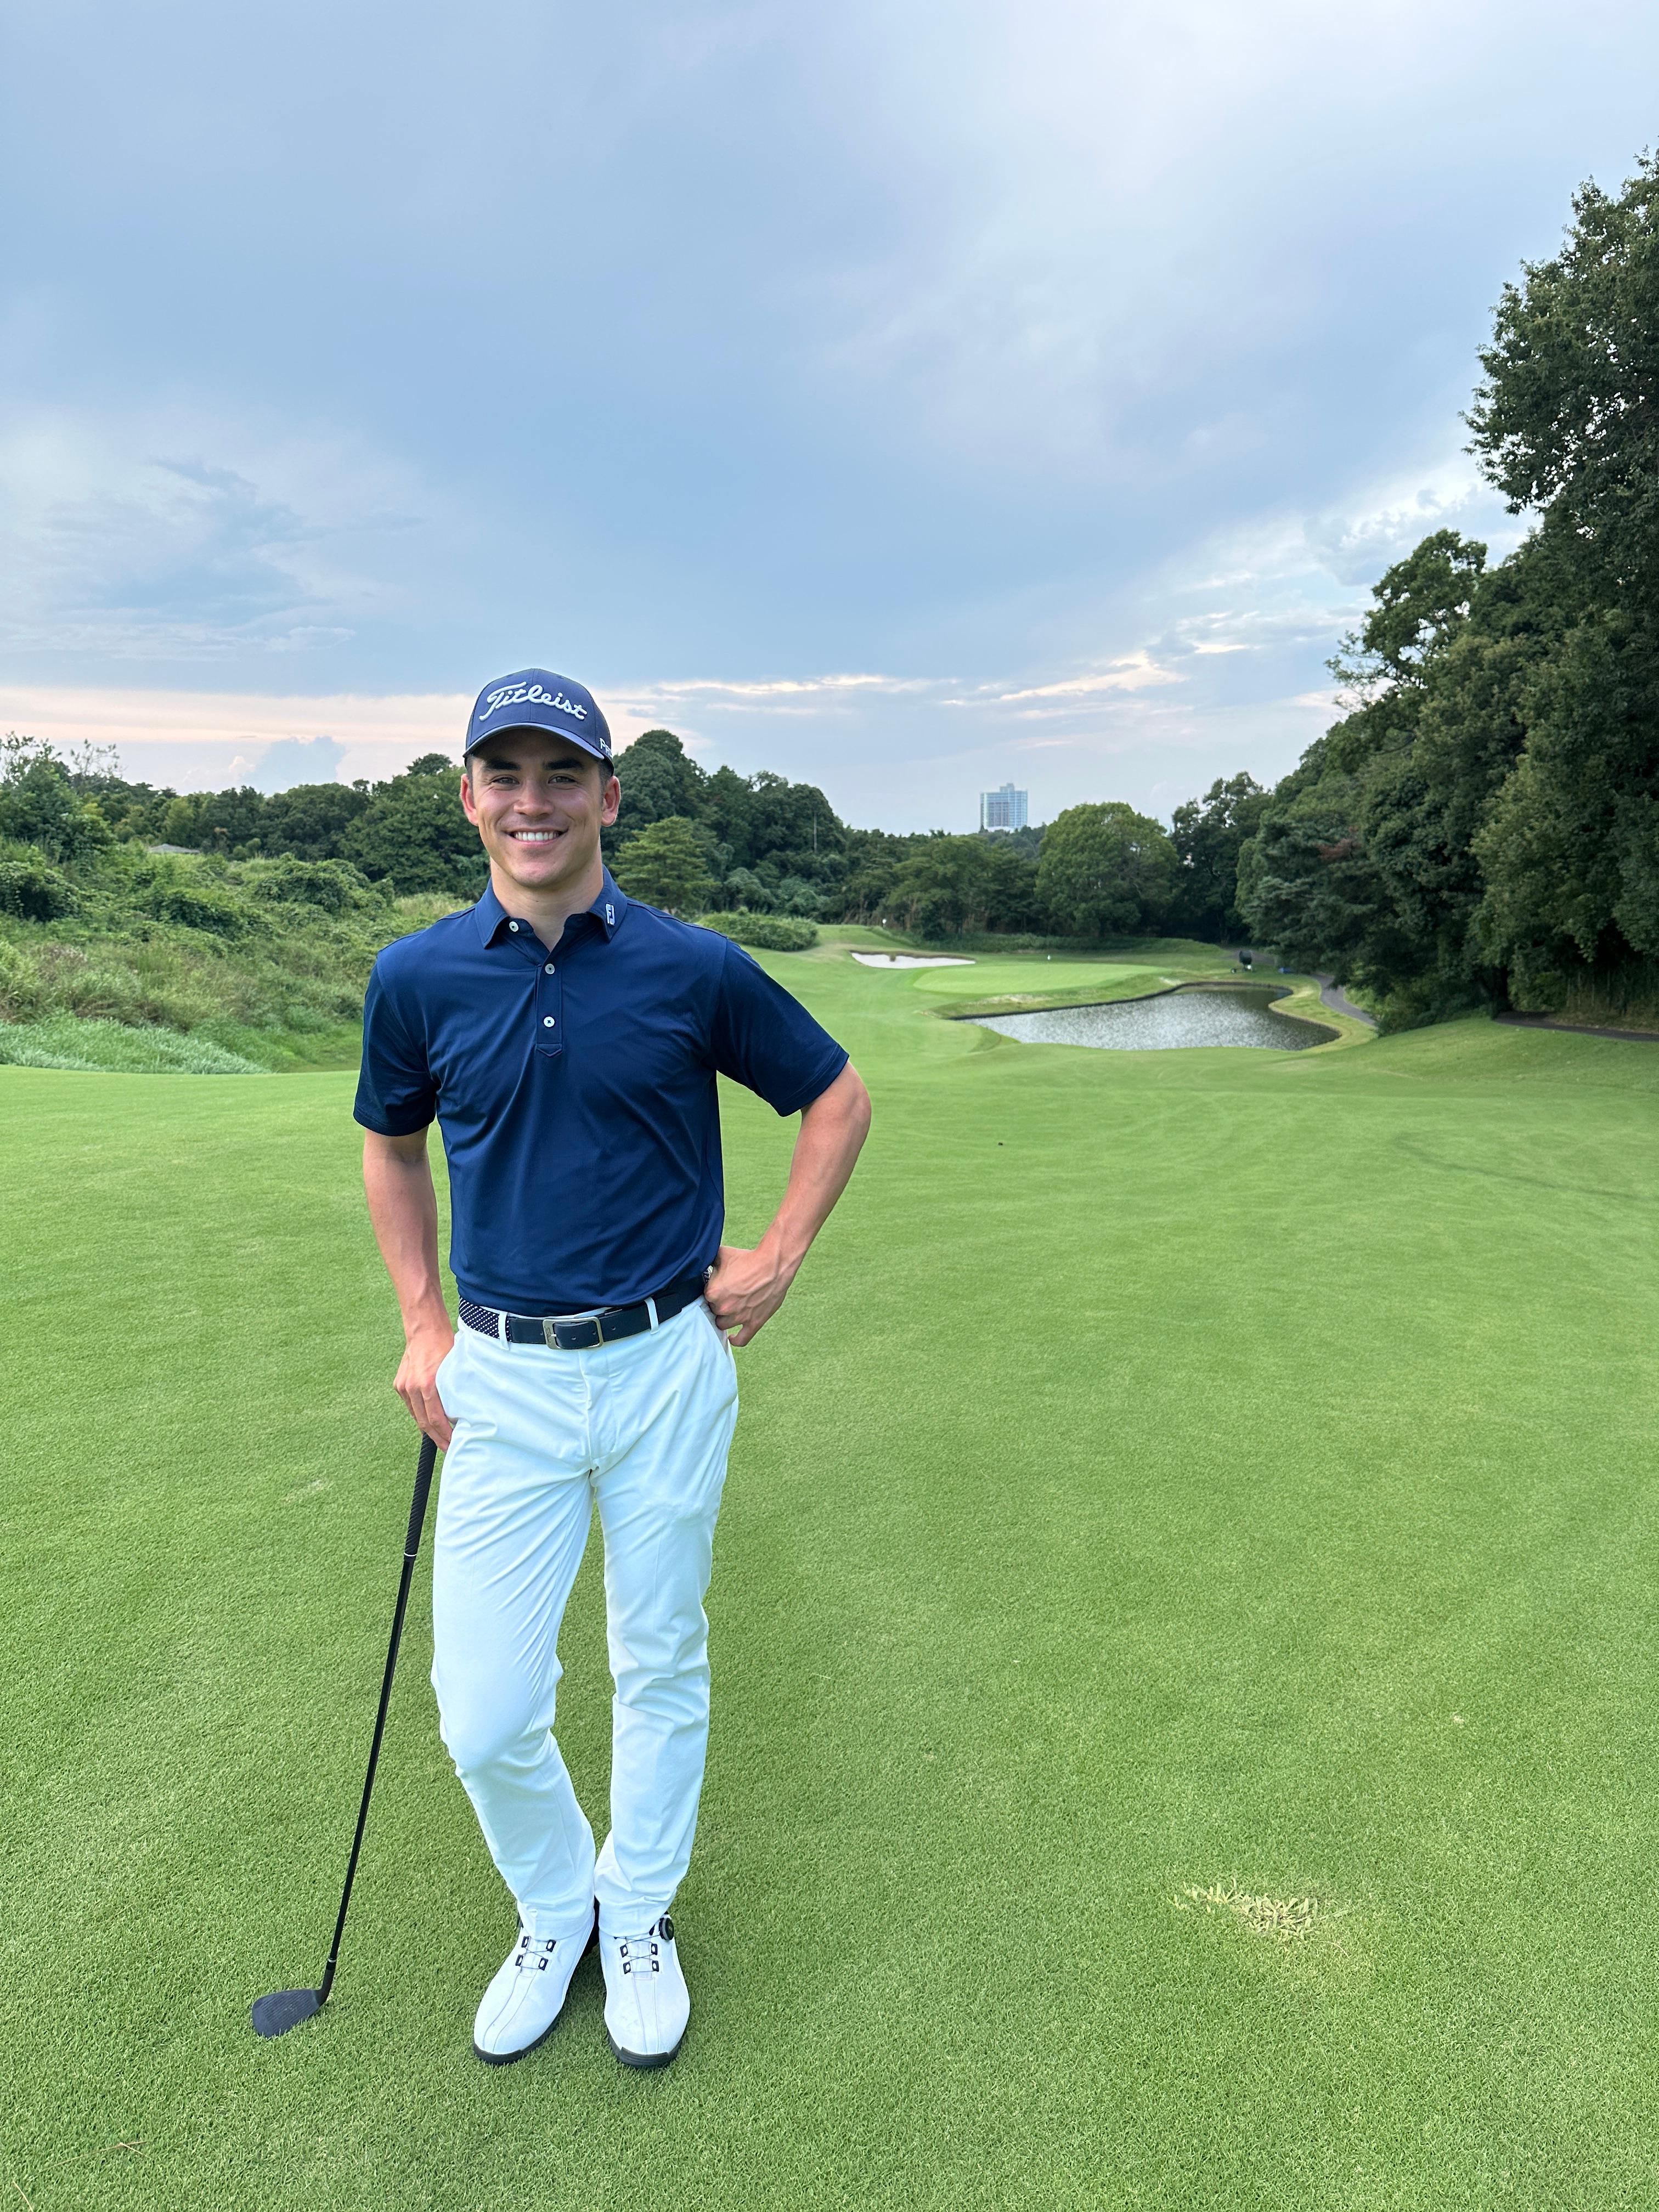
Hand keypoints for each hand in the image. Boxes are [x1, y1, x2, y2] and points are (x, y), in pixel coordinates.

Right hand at [395, 1316, 454, 1447]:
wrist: (424, 1329)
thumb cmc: (444, 1345)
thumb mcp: (454, 1369)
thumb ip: (454, 1391)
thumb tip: (459, 1413)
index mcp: (427, 1384)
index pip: (436, 1419)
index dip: (445, 1434)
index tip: (454, 1443)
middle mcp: (412, 1387)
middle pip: (423, 1422)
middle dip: (437, 1437)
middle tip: (449, 1448)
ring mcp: (403, 1386)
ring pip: (415, 1416)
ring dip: (428, 1429)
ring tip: (440, 1438)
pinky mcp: (399, 1384)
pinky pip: (410, 1406)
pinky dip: (420, 1415)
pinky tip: (429, 1422)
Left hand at [705, 1240, 795, 1347]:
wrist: (773, 1265)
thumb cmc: (748, 1259)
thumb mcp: (722, 1254)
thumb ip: (708, 1261)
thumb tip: (701, 1261)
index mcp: (713, 1292)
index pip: (704, 1298)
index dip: (712, 1292)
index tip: (719, 1286)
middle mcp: (724, 1307)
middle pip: (713, 1311)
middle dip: (719, 1304)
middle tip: (728, 1294)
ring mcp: (739, 1317)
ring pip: (722, 1324)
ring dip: (725, 1317)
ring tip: (731, 1308)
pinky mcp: (753, 1323)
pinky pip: (741, 1339)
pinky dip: (735, 1340)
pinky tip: (732, 1337)